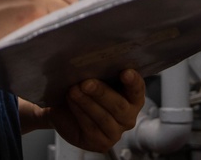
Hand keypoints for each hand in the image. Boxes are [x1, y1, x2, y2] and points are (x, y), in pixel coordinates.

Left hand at [22, 69, 145, 151]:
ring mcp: (116, 131)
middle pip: (119, 106)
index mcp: (132, 96)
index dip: (133, 81)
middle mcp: (128, 115)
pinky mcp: (102, 142)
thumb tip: (91, 57)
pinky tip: (72, 102)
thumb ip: (98, 70)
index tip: (125, 72)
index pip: (137, 89)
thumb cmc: (83, 90)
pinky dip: (80, 112)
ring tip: (73, 91)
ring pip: (104, 117)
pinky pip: (91, 127)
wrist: (63, 109)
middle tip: (86, 83)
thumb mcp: (92, 77)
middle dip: (102, 92)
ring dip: (87, 102)